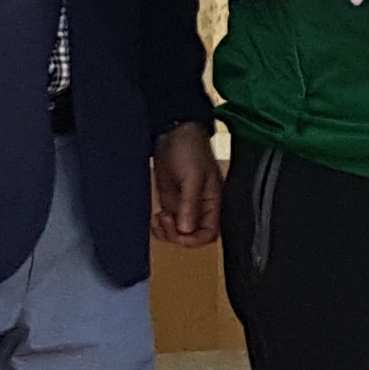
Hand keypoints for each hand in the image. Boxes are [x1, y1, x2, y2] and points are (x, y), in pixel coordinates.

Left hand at [151, 123, 222, 246]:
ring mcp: (184, 205)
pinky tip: (155, 217)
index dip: (194, 240)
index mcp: (213, 202)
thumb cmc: (189, 147)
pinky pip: (167, 223)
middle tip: (165, 218)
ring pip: (178, 233)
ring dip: (166, 232)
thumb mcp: (192, 176)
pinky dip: (159, 226)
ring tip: (158, 218)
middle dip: (177, 235)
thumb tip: (186, 230)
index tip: (179, 233)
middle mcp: (200, 207)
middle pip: (192, 237)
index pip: (209, 234)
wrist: (171, 129)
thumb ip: (190, 203)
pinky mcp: (170, 201)